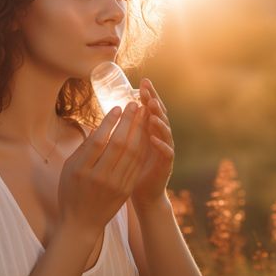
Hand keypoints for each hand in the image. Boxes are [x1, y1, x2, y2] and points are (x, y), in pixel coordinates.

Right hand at [58, 102, 147, 236]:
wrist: (82, 223)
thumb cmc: (71, 191)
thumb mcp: (69, 168)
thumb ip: (83, 148)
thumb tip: (98, 127)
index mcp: (82, 170)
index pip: (99, 141)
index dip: (110, 123)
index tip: (118, 107)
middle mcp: (100, 177)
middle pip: (118, 144)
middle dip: (129, 122)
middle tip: (135, 104)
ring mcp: (115, 185)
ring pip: (131, 153)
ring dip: (139, 131)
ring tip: (143, 115)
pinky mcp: (126, 190)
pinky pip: (136, 165)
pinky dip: (142, 147)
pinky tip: (145, 134)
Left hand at [130, 78, 174, 211]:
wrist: (143, 193)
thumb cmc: (131, 167)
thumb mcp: (126, 145)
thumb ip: (124, 130)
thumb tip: (109, 112)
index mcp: (151, 131)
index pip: (151, 109)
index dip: (149, 96)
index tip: (142, 82)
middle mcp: (160, 137)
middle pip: (160, 115)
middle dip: (154, 101)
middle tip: (148, 89)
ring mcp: (165, 150)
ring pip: (165, 130)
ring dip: (158, 118)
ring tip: (151, 108)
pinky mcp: (166, 165)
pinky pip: (166, 152)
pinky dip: (160, 144)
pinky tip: (153, 137)